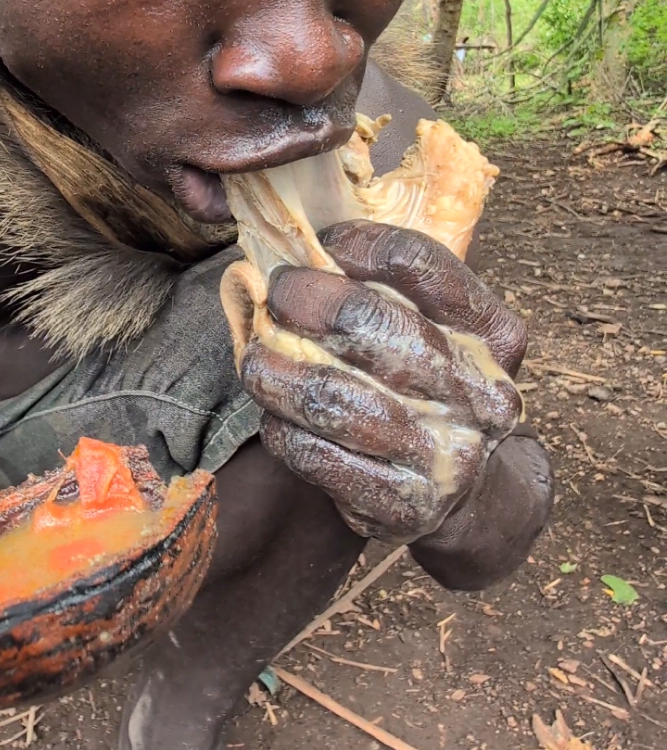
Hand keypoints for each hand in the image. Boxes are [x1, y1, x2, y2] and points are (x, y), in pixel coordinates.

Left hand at [240, 221, 526, 543]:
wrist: (470, 491)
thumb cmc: (433, 385)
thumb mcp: (441, 326)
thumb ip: (393, 283)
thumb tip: (304, 241)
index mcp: (494, 334)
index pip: (420, 265)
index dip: (360, 245)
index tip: (322, 244)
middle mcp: (481, 395)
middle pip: (379, 329)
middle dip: (310, 303)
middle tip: (276, 293)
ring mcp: (445, 457)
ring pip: (335, 400)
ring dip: (278, 373)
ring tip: (255, 359)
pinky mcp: (403, 508)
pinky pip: (318, 458)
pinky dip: (283, 430)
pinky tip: (274, 414)